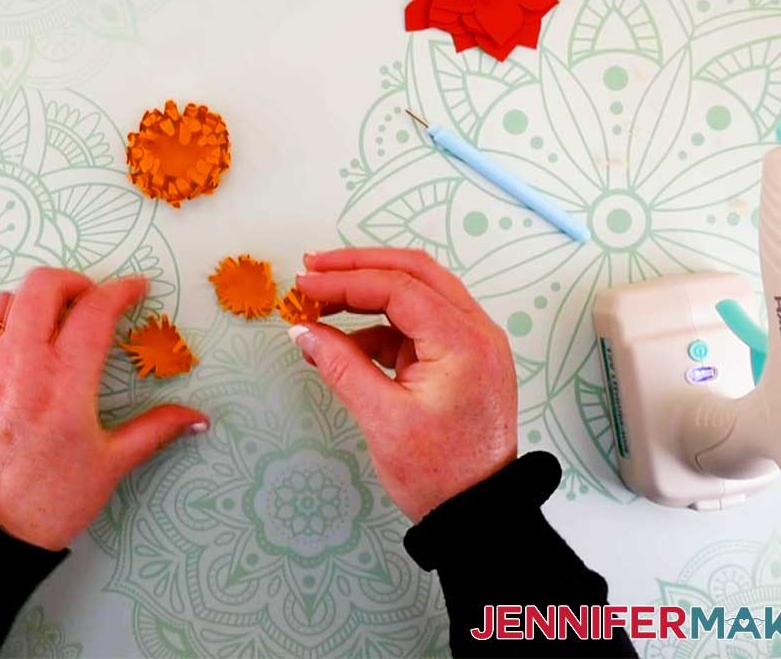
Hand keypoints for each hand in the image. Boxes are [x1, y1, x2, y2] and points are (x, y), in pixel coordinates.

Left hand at [0, 268, 209, 550]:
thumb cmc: (43, 504)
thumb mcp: (106, 467)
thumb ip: (152, 431)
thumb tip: (196, 418)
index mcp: (64, 381)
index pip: (96, 309)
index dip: (121, 290)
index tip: (134, 288)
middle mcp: (20, 362)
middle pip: (45, 285)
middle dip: (74, 281)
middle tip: (90, 299)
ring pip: (5, 302)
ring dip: (33, 304)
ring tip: (49, 327)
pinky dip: (1, 331)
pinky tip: (14, 358)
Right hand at [289, 248, 516, 521]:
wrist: (478, 512)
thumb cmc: (439, 473)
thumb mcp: (381, 418)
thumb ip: (340, 365)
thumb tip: (303, 331)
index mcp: (463, 342)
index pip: (398, 288)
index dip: (344, 281)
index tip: (304, 285)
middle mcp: (476, 332)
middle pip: (413, 273)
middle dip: (358, 267)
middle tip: (312, 268)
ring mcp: (472, 343)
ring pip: (417, 293)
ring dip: (368, 292)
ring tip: (320, 304)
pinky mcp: (460, 359)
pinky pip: (417, 325)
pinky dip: (379, 325)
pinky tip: (343, 342)